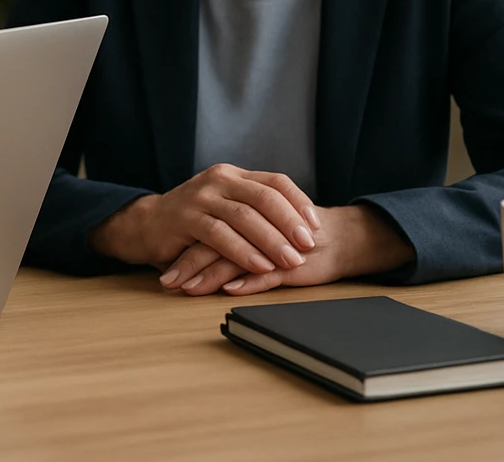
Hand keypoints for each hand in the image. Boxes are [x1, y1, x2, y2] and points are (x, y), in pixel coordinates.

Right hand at [89, 164, 321, 276]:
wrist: (148, 225)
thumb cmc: (196, 222)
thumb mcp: (227, 208)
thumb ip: (255, 211)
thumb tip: (303, 228)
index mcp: (234, 175)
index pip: (275, 182)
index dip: (298, 202)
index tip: (316, 225)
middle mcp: (218, 179)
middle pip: (263, 197)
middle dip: (289, 222)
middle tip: (309, 245)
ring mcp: (200, 197)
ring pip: (243, 216)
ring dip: (270, 240)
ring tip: (291, 260)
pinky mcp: (184, 218)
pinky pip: (219, 234)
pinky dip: (242, 251)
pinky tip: (259, 266)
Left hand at [160, 205, 414, 295]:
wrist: (340, 237)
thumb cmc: (293, 239)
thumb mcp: (261, 238)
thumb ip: (234, 243)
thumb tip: (199, 265)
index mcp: (244, 214)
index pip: (207, 231)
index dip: (183, 250)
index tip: (163, 272)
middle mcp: (256, 224)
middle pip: (214, 241)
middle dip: (188, 264)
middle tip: (168, 282)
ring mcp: (274, 243)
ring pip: (237, 257)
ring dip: (210, 275)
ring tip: (189, 289)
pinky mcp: (293, 261)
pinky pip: (269, 271)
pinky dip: (250, 280)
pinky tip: (232, 289)